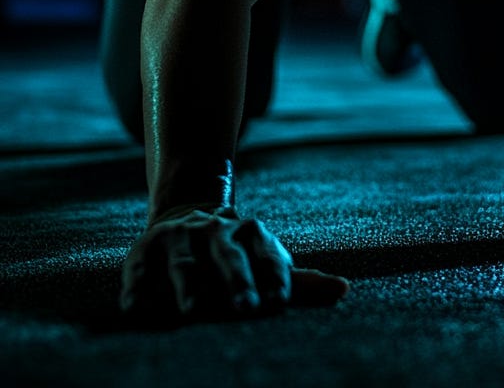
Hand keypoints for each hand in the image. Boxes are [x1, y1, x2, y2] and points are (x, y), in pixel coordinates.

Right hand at [120, 205, 348, 320]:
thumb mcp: (266, 262)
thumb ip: (300, 281)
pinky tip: (134, 308)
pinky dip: (137, 285)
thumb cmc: (236, 255)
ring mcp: (181, 236)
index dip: (274, 277)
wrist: (187, 216)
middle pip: (229, 256)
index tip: (278, 303)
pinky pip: (139, 266)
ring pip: (184, 260)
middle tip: (245, 308)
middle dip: (237, 281)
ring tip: (191, 311)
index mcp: (252, 234)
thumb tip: (345, 290)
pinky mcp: (146, 247)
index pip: (267, 255)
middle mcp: (217, 231)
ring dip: (188, 284)